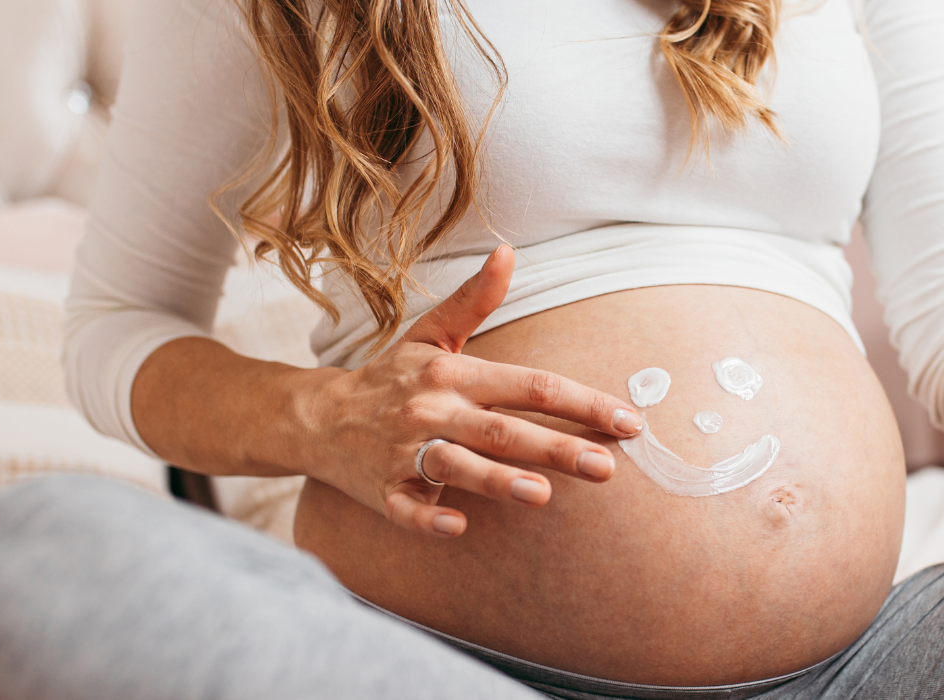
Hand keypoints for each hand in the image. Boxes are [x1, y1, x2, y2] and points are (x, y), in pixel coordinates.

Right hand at [298, 246, 642, 537]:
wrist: (316, 418)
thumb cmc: (391, 378)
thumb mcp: (431, 335)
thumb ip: (475, 301)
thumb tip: (508, 253)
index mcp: (454, 375)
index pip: (531, 386)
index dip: (582, 403)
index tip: (628, 422)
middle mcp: (433, 411)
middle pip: (504, 429)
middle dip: (557, 447)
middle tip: (607, 467)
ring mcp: (405, 452)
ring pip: (457, 466)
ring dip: (498, 480)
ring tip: (542, 495)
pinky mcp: (382, 491)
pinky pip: (406, 508)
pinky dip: (429, 517)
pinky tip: (457, 526)